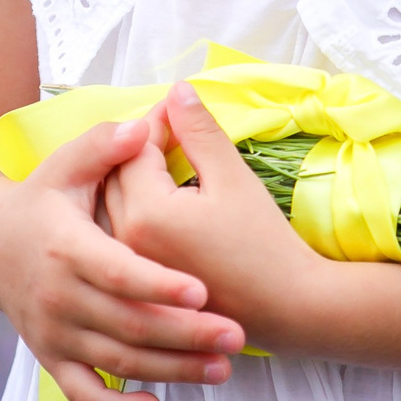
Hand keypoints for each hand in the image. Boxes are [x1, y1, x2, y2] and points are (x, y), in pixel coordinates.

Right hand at [0, 116, 247, 400]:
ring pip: (117, 362)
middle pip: (128, 324)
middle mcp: (56, 296)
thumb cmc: (40, 200)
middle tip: (237, 335)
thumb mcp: (65, 165)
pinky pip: (83, 396)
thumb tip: (143, 124)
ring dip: (172, 371)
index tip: (202, 291)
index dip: (159, 284)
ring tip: (223, 368)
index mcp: (64, 246)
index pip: (117, 272)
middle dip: (185, 334)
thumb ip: (104, 145)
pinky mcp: (51, 359)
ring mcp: (52, 333)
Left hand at [101, 83, 328, 346]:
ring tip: (163, 158)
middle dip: (138, 146)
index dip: (155, 120)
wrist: (288, 310)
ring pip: (112, 205)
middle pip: (114, 175)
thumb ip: (199, 131)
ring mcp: (130, 266)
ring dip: (131, 176)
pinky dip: (133, 207)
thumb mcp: (233, 178)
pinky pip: (121, 232)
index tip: (177, 106)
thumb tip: (177, 90)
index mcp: (146, 212)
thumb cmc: (265, 243)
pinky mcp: (139, 283)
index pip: (134, 148)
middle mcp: (125, 241)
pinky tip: (161, 197)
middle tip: (171, 128)